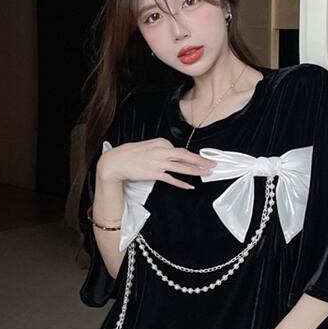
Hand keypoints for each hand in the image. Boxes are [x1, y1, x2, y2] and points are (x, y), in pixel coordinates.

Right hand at [97, 138, 217, 189]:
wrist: (114, 162)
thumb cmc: (129, 154)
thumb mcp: (147, 146)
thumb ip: (160, 149)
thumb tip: (170, 155)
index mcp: (160, 142)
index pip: (179, 150)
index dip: (191, 157)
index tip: (201, 161)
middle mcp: (161, 151)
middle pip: (185, 156)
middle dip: (201, 160)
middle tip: (213, 164)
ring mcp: (158, 162)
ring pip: (181, 167)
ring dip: (196, 170)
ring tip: (207, 173)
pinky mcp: (154, 173)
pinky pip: (171, 179)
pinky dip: (181, 183)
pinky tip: (190, 186)